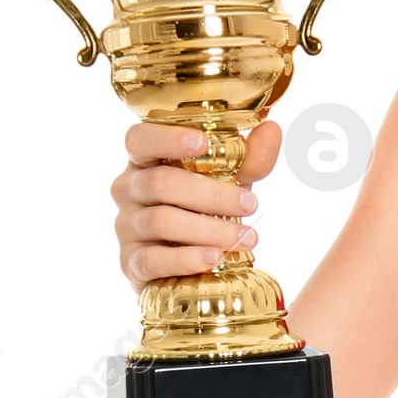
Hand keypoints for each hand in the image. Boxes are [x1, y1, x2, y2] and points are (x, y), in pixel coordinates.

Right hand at [110, 119, 281, 287]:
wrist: (187, 268)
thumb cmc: (204, 212)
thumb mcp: (229, 183)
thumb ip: (248, 159)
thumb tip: (271, 129)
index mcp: (145, 161)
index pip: (140, 139)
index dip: (167, 138)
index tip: (202, 142)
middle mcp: (128, 189)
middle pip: (161, 183)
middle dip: (212, 194)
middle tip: (252, 205)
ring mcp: (126, 227)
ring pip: (161, 221)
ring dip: (209, 229)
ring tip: (246, 238)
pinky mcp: (131, 263)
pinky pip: (154, 259)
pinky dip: (186, 258)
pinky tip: (213, 258)